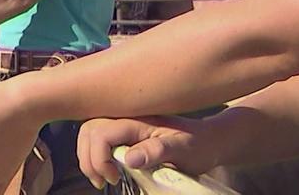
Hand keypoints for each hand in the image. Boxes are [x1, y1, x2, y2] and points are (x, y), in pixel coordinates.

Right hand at [77, 115, 222, 188]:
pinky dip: (95, 154)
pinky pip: (98, 137)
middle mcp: (128, 117)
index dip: (99, 158)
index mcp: (138, 119)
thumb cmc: (198, 145)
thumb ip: (157, 151)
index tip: (114, 178)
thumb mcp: (182, 149)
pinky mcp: (125, 131)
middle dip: (89, 158)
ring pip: (89, 132)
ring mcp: (125, 123)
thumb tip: (128, 159)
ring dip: (89, 157)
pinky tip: (107, 170)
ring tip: (102, 177)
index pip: (100, 133)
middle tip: (103, 181)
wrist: (209, 140)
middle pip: (89, 130)